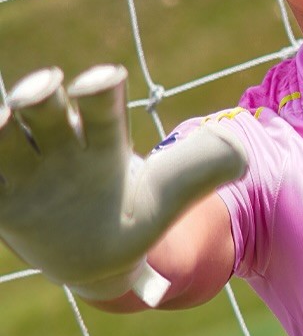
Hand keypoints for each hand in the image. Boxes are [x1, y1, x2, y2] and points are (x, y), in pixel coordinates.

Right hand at [0, 65, 245, 305]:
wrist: (98, 256)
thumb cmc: (134, 213)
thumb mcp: (168, 196)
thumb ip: (200, 168)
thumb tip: (244, 152)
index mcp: (102, 138)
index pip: (102, 107)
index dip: (102, 91)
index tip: (108, 79)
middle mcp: (58, 143)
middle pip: (46, 109)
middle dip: (43, 96)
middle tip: (46, 88)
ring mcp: (24, 170)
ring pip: (5, 139)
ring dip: (1, 126)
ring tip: (0, 120)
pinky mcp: (1, 200)